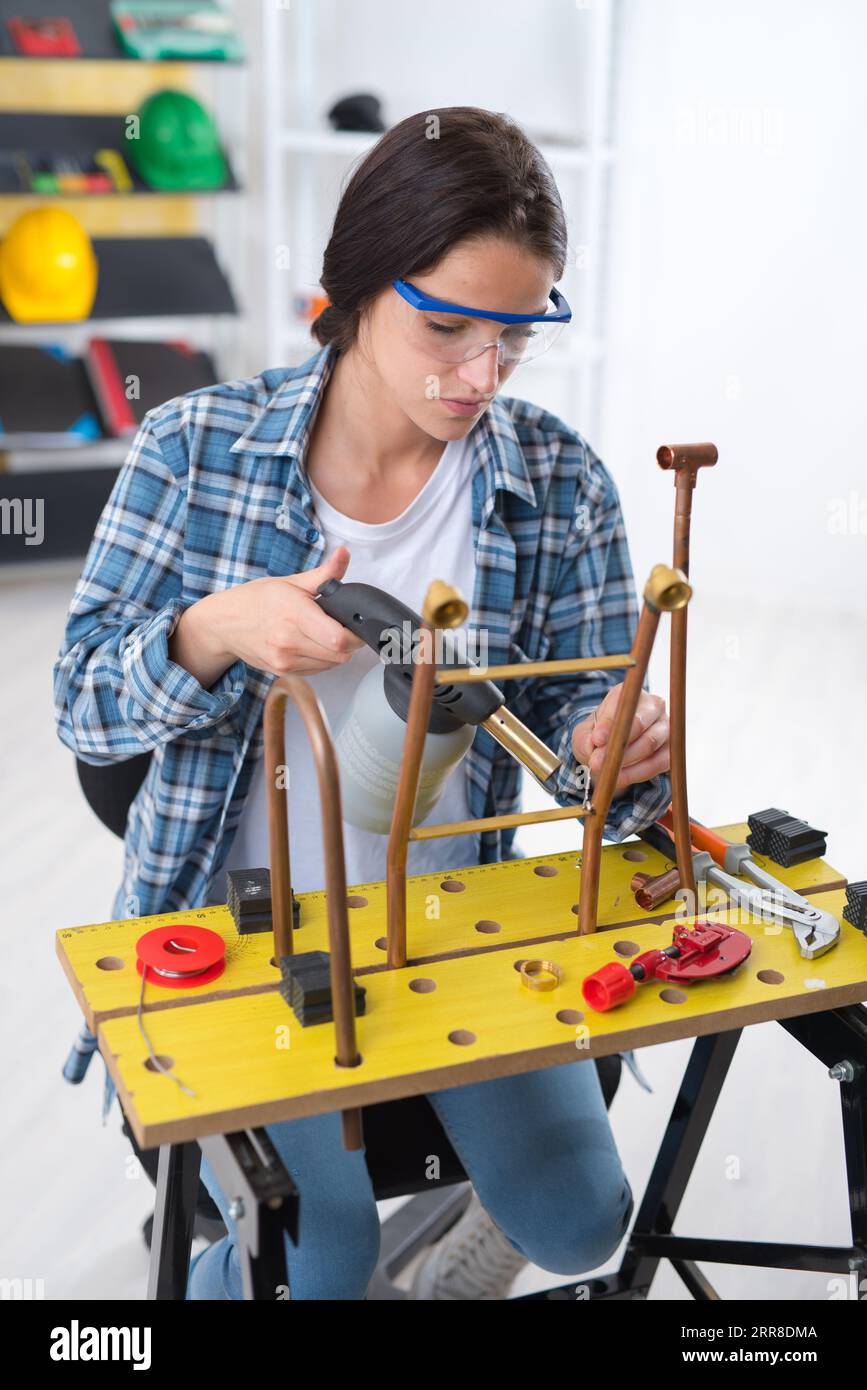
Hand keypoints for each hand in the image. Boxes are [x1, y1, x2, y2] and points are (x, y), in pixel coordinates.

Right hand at [169, 545, 365, 685]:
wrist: (224, 623)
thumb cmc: (256, 600)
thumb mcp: (291, 581)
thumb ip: (324, 573)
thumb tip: (344, 554)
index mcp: (293, 614)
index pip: (339, 638)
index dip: (355, 634)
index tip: (355, 624)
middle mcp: (288, 642)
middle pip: (340, 654)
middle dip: (349, 642)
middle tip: (343, 626)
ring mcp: (284, 660)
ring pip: (332, 664)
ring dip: (337, 652)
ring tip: (325, 633)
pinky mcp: (283, 672)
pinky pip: (318, 670)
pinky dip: (323, 659)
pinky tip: (312, 643)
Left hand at [571, 685, 668, 793]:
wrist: (611, 752)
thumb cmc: (599, 737)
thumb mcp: (585, 735)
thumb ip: (586, 738)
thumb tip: (594, 745)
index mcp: (630, 693)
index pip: (623, 704)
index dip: (609, 723)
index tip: (597, 739)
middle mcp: (653, 705)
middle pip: (640, 722)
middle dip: (618, 745)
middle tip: (597, 760)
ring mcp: (666, 727)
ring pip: (650, 743)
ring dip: (626, 761)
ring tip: (606, 772)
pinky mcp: (671, 750)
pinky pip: (658, 763)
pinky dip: (637, 773)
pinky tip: (620, 778)